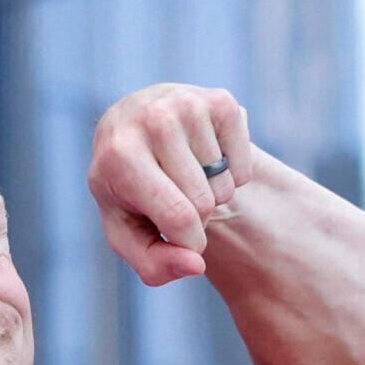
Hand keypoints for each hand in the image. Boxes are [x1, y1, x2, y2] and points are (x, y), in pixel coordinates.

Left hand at [87, 84, 253, 285]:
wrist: (133, 125)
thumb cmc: (127, 189)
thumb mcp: (126, 232)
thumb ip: (154, 264)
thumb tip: (196, 264)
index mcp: (120, 155)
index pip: (178, 217)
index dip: (189, 243)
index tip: (180, 241)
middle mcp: (154, 120)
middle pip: (204, 202)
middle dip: (197, 217)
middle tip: (175, 200)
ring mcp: (189, 104)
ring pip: (225, 185)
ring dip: (212, 194)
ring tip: (186, 177)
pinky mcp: (220, 100)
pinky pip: (244, 167)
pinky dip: (231, 175)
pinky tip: (205, 160)